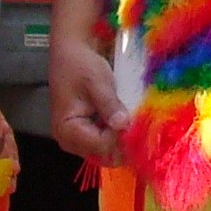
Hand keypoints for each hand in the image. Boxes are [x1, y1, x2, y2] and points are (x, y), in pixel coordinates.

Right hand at [48, 30, 127, 174]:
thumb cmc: (80, 66)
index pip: (101, 146)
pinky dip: (119, 137)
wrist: (71, 54)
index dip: (122, 138)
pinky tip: (130, 124)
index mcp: (67, 130)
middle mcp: (70, 141)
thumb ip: (109, 104)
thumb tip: (123, 124)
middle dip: (124, 145)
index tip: (138, 124)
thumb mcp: (97, 82)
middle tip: (143, 127)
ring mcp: (78, 140)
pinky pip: (106, 145)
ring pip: (107, 154)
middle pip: (104, 157)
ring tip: (138, 124)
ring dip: (123, 142)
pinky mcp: (86, 135)